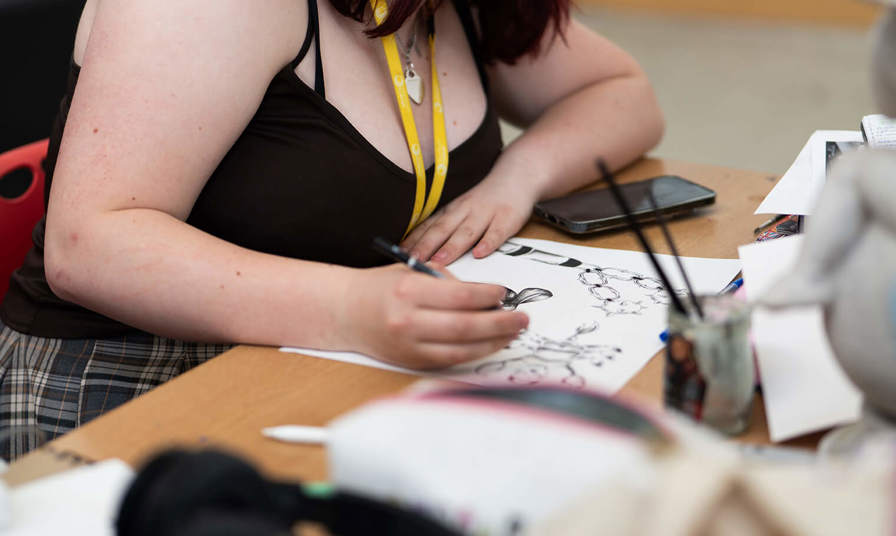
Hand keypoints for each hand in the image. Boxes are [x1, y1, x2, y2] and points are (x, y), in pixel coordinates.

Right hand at [340, 264, 528, 369]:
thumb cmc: (381, 287)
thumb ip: (445, 281)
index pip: (460, 296)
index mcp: (408, 291)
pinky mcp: (411, 362)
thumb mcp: (410, 271)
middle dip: (500, 323)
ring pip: (462, 349)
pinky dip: (474, 353)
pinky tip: (490, 344)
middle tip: (522, 318)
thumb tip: (484, 295)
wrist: (344, 312)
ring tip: (513, 333)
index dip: (487, 297)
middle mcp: (408, 321)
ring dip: (493, 342)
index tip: (504, 294)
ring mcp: (409, 345)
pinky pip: (451, 360)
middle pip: (465, 326)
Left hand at [401, 171, 537, 263]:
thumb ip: (443, 227)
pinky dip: (488, 242)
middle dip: (426, 246)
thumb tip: (417, 248)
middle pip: (442, 229)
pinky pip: (497, 232)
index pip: (429, 226)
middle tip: (412, 260)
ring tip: (439, 261)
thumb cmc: (486, 198)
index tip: (399, 254)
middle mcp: (466, 211)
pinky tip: (480, 254)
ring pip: (467, 231)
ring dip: (452, 246)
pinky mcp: (507, 219)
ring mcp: (486, 214)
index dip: (414, 240)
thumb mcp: (461, 208)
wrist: (518, 174)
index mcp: (452, 210)